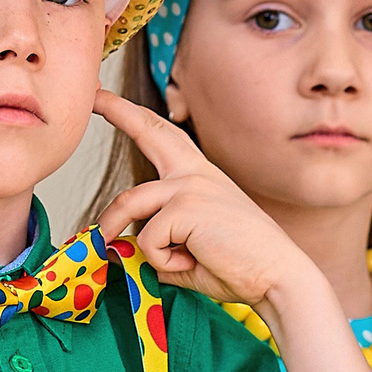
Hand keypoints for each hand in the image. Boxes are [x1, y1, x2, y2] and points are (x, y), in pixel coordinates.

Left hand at [94, 91, 313, 309]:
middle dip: (117, 109)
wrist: (278, 276)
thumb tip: (118, 251)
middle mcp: (193, 173)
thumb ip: (157, 244)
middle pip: (148, 130)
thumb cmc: (241, 267)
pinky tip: (192, 263)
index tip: (106, 96)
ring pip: (128, 205)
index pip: (163, 137)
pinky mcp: (184, 207)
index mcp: (200, 176)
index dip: (132, 115)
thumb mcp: (189, 250)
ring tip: (128, 256)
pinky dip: (161, 263)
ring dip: (116, 232)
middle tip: (94, 95)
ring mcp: (189, 186)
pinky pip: (146, 240)